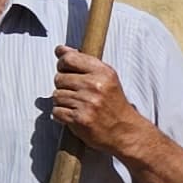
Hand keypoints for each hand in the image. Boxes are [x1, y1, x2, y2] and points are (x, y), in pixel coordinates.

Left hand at [48, 41, 148, 158]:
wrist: (126, 132)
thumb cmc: (115, 106)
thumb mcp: (106, 78)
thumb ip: (83, 62)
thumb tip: (61, 49)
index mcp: (103, 72)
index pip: (69, 58)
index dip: (63, 64)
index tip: (65, 70)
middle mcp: (95, 86)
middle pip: (59, 78)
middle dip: (64, 86)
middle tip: (77, 94)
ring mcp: (87, 103)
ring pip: (56, 96)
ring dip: (63, 102)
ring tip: (78, 106)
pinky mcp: (80, 119)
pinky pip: (56, 112)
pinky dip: (62, 116)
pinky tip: (74, 116)